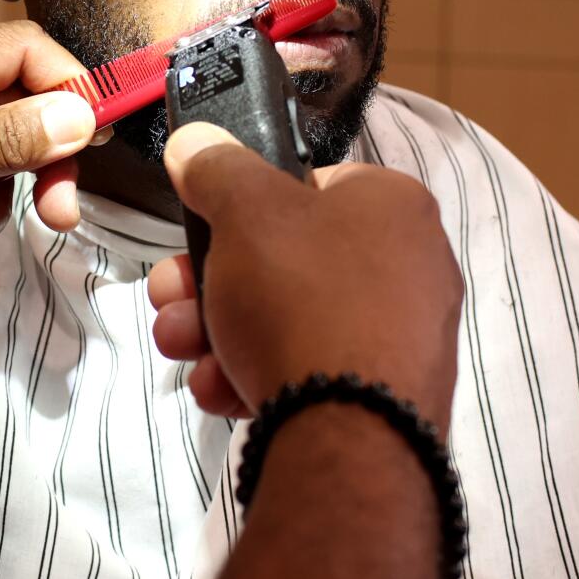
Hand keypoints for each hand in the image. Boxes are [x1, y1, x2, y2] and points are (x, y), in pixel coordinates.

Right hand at [148, 123, 461, 431]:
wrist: (350, 436)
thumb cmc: (303, 298)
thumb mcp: (244, 210)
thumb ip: (216, 168)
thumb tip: (195, 142)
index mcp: (394, 207)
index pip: (312, 185)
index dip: (246, 204)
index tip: (201, 229)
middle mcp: (409, 267)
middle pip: (285, 260)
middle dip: (210, 283)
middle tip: (170, 299)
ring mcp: (399, 338)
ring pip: (287, 321)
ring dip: (218, 331)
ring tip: (182, 349)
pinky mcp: (384, 399)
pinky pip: (310, 373)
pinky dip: (257, 375)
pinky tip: (223, 392)